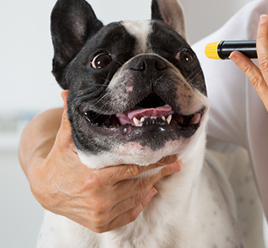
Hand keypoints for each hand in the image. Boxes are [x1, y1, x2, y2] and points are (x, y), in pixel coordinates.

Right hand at [28, 91, 180, 232]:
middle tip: (176, 164)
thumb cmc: (59, 162)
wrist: (44, 190)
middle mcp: (101, 198)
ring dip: (151, 187)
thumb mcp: (66, 139)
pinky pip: (128, 215)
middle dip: (161, 173)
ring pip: (136, 199)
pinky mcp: (100, 224)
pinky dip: (139, 205)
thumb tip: (69, 91)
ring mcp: (101, 213)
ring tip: (162, 175)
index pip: (135, 169)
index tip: (171, 155)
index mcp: (97, 177)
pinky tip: (147, 193)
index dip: (156, 162)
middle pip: (141, 184)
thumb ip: (73, 118)